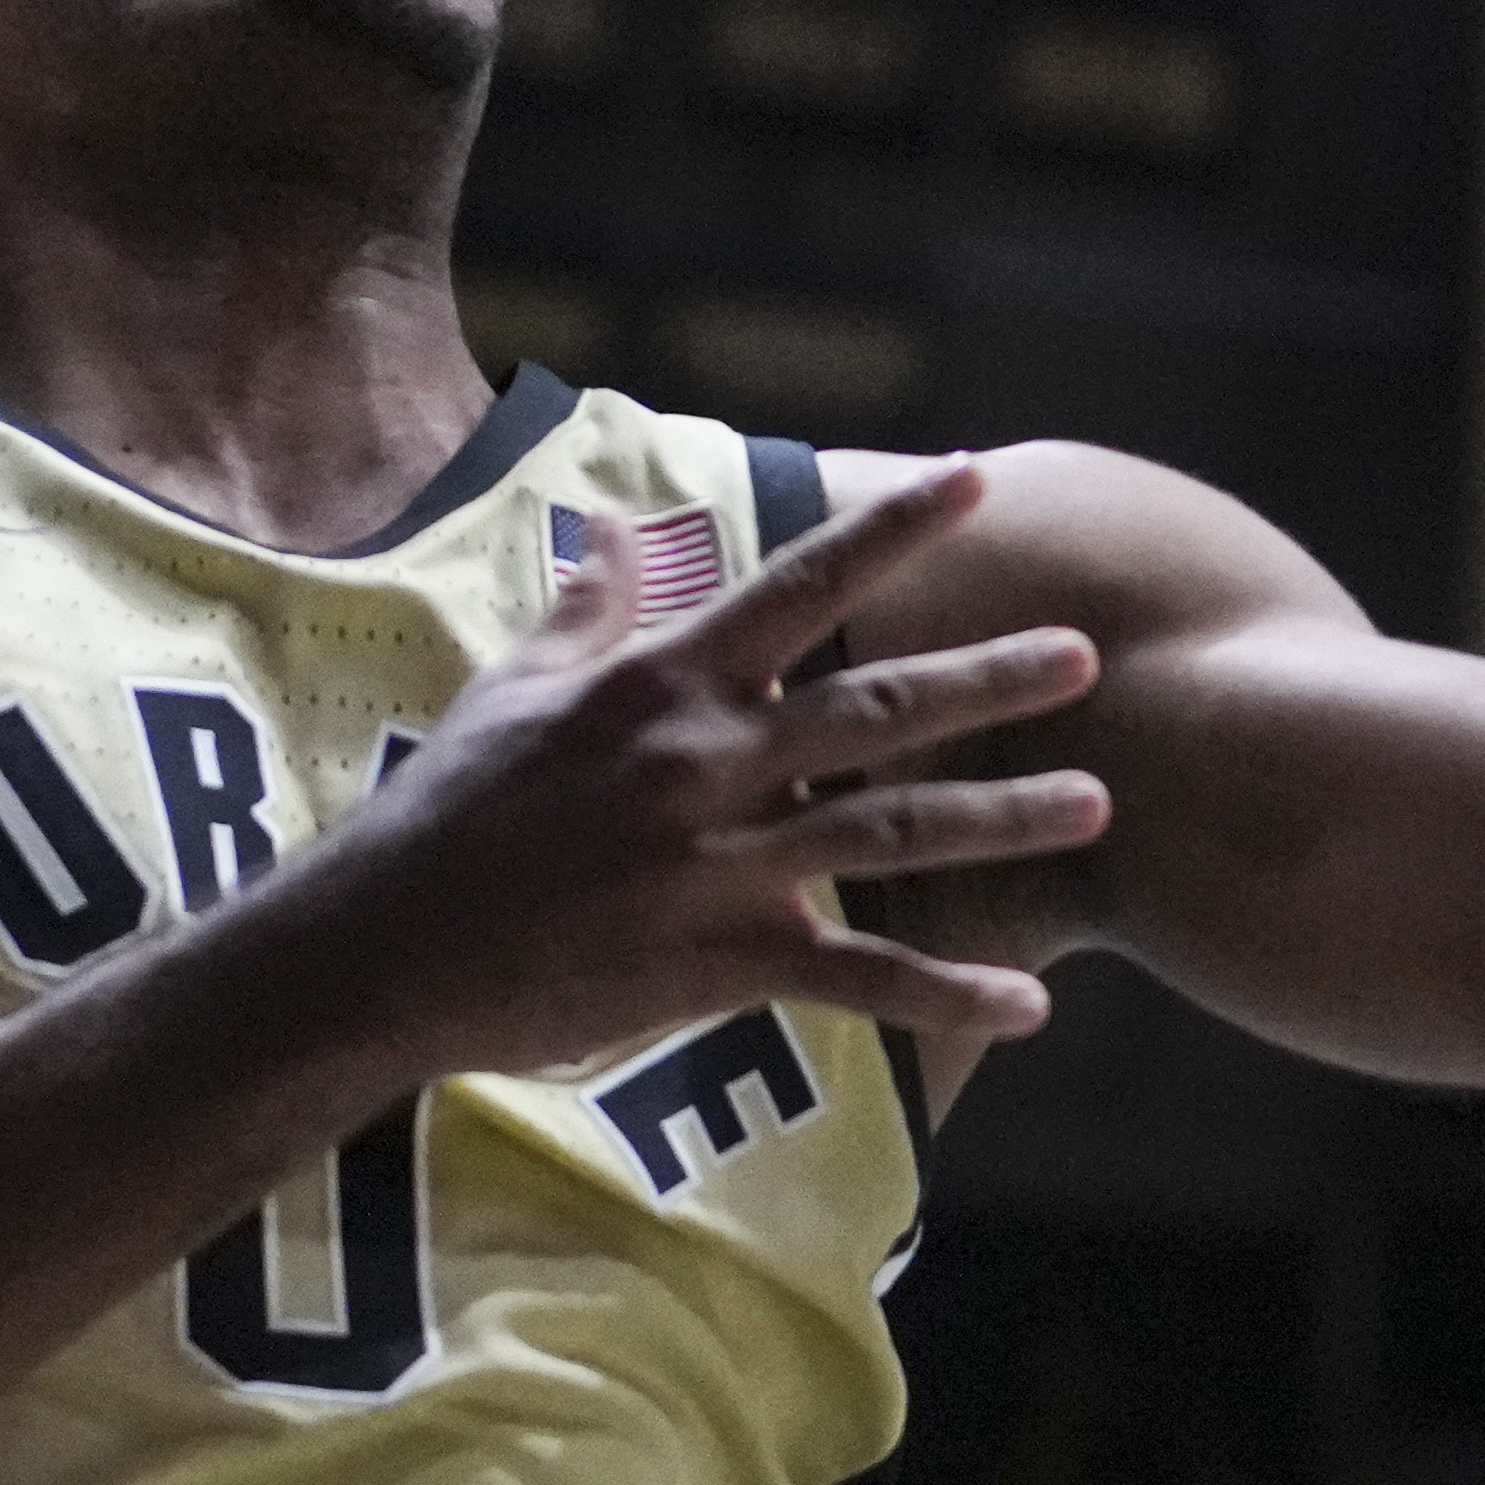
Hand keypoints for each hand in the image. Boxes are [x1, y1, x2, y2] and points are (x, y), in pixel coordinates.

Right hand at [335, 456, 1109, 1066]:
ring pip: (889, 834)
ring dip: (1001, 821)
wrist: (389, 946)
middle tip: (1085, 652)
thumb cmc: (444, 814)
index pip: (798, 585)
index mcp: (663, 687)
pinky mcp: (721, 960)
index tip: (974, 482)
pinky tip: (1028, 1002)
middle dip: (990, 679)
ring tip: (1095, 805)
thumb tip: (622, 530)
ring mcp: (721, 864)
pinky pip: (856, 981)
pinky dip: (946, 995)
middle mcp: (708, 764)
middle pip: (877, 713)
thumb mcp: (510, 691)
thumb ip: (586, 612)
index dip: (892, 532)